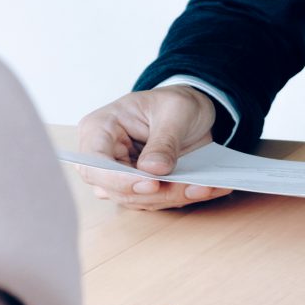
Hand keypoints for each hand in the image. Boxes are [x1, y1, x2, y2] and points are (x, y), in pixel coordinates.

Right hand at [77, 85, 232, 209]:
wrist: (192, 112)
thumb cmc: (175, 103)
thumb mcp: (175, 111)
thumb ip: (164, 141)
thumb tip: (152, 170)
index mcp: (100, 128)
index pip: (94, 163)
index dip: (117, 179)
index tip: (150, 183)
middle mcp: (105, 155)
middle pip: (116, 188)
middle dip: (155, 193)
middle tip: (191, 187)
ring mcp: (121, 174)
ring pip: (139, 199)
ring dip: (173, 197)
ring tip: (206, 187)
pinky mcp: (141, 187)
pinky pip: (159, 200)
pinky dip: (184, 197)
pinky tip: (210, 189)